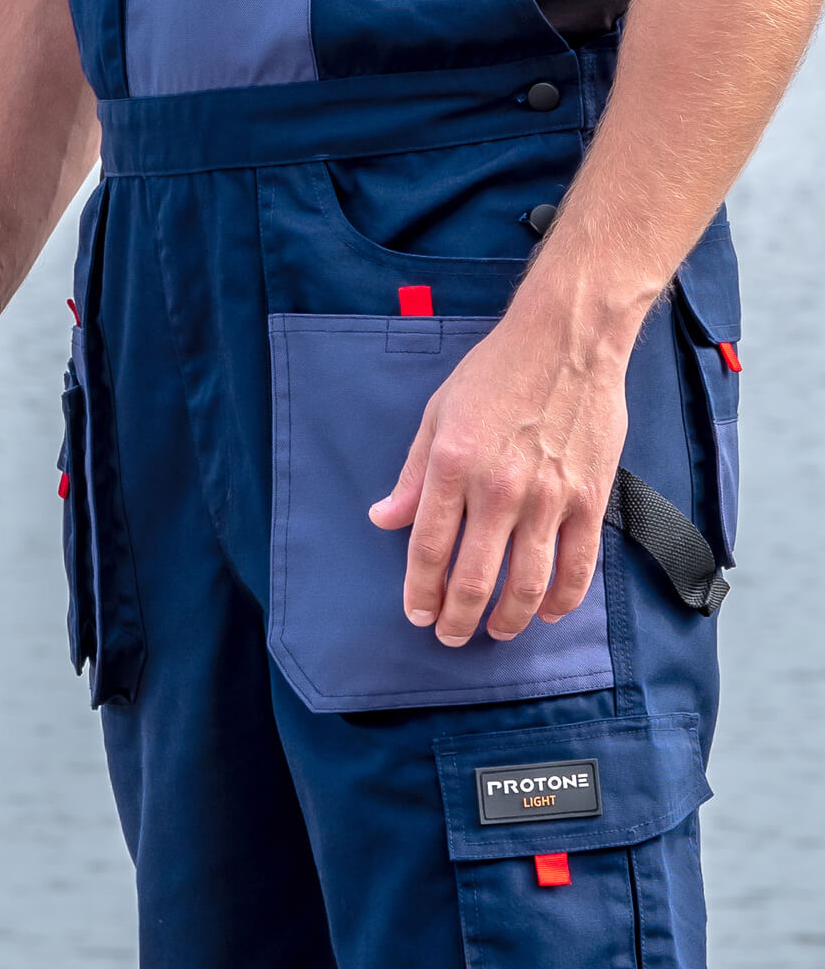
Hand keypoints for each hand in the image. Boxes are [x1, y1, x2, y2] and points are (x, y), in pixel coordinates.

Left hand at [368, 278, 634, 646]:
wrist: (568, 340)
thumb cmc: (496, 372)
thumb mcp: (437, 415)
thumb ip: (412, 476)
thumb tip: (383, 520)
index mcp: (452, 466)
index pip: (428, 549)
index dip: (419, 591)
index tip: (418, 613)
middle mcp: (498, 489)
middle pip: (473, 578)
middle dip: (456, 618)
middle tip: (450, 635)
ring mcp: (549, 498)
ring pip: (526, 584)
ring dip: (508, 620)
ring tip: (495, 631)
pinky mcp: (590, 499)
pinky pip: (578, 567)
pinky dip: (561, 600)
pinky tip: (547, 612)